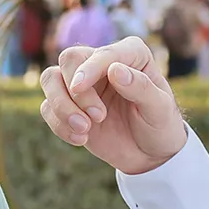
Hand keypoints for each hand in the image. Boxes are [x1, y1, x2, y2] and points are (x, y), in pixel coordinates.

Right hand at [38, 38, 187, 175]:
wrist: (150, 155)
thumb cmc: (160, 125)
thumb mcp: (160, 108)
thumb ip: (141, 88)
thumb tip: (114, 70)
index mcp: (130, 53)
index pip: (103, 53)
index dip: (88, 68)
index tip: (79, 87)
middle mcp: (102, 63)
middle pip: (69, 59)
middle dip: (76, 91)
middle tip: (97, 117)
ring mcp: (82, 84)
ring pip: (50, 79)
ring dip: (62, 107)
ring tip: (84, 131)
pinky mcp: (68, 105)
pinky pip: (47, 108)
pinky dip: (59, 124)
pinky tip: (82, 139)